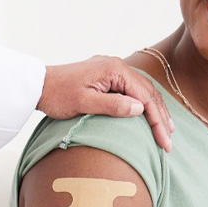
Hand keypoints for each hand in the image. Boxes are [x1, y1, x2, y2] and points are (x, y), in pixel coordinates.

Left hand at [37, 56, 173, 150]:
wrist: (38, 85)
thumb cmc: (57, 95)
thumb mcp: (84, 103)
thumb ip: (112, 106)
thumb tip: (139, 109)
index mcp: (114, 70)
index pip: (145, 96)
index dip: (157, 120)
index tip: (164, 140)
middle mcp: (117, 65)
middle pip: (148, 92)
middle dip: (161, 116)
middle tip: (169, 140)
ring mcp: (112, 69)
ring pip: (142, 90)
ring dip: (155, 110)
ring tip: (166, 129)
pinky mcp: (106, 76)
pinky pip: (132, 89)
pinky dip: (143, 103)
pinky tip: (148, 114)